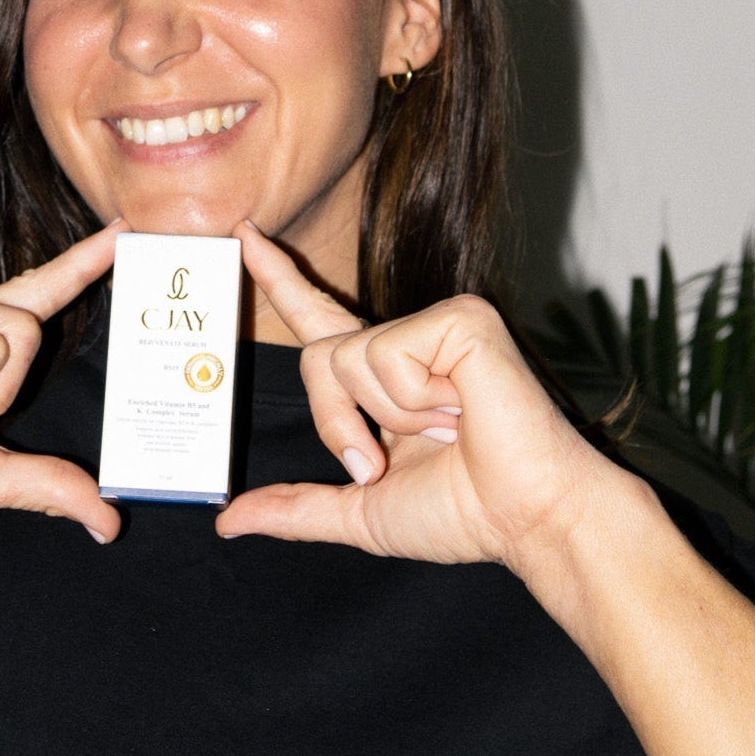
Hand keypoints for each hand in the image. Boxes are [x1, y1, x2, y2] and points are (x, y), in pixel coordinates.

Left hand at [217, 223, 618, 571]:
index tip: (244, 233)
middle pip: (316, 355)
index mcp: (382, 377)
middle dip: (334, 421)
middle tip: (377, 463)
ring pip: (347, 358)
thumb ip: (294, 509)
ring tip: (447, 430)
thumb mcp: (360, 512)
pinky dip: (414, 400)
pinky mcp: (459, 318)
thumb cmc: (463, 512)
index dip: (279, 276)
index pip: (316, 317)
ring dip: (387, 417)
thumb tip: (229, 522)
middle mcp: (405, 342)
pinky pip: (388, 355)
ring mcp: (434, 325)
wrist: (526, 518)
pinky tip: (463, 410)